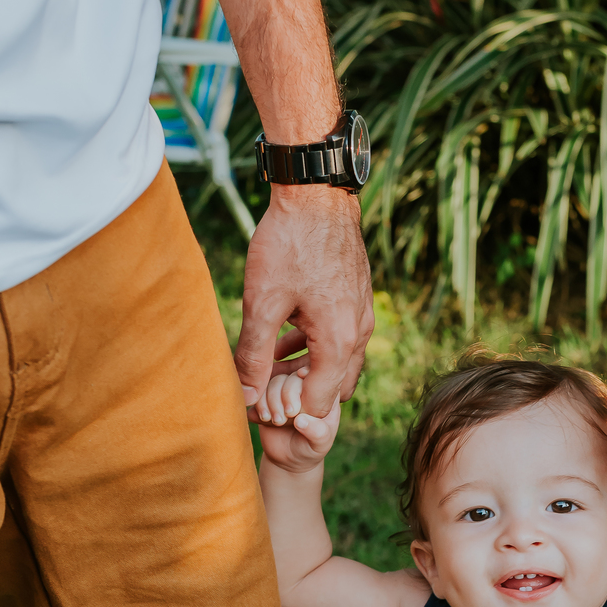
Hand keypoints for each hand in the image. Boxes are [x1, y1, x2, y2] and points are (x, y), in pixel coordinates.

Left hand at [236, 187, 373, 420]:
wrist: (316, 195)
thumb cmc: (289, 244)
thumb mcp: (262, 302)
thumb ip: (252, 354)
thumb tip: (244, 396)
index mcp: (339, 341)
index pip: (319, 404)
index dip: (285, 411)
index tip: (257, 404)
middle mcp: (359, 334)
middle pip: (335, 389)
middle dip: (300, 395)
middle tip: (263, 386)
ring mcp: (363, 316)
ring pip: (339, 364)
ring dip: (307, 371)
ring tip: (268, 362)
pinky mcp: (358, 301)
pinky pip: (342, 341)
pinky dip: (317, 349)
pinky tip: (286, 336)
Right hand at [257, 375, 340, 473]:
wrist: (289, 459)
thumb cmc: (311, 449)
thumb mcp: (320, 443)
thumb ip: (316, 432)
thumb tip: (301, 420)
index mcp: (323, 395)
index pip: (318, 375)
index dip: (308, 374)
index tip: (301, 378)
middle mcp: (303, 389)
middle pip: (292, 376)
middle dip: (287, 393)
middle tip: (288, 415)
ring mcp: (283, 392)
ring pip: (274, 381)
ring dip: (271, 400)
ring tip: (276, 421)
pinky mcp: (266, 399)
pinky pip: (258, 392)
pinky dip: (259, 404)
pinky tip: (264, 419)